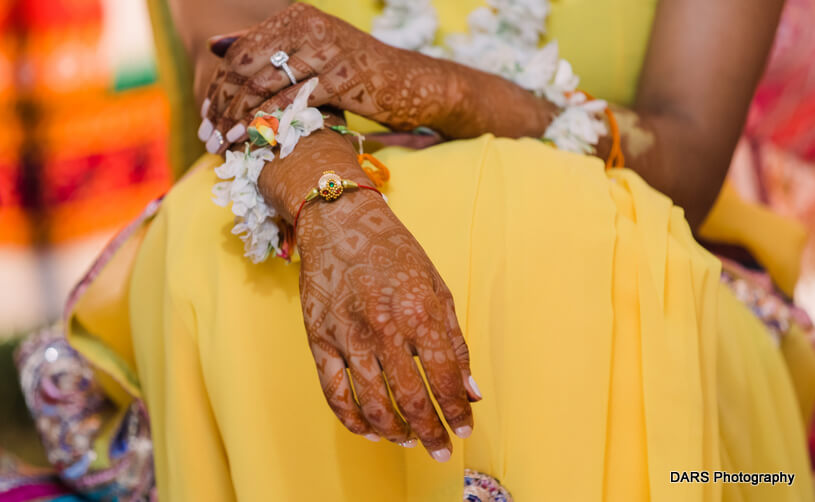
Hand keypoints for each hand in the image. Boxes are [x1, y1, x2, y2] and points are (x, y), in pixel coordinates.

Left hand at [199, 3, 464, 154]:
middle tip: (209, 135)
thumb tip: (215, 45)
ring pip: (266, 85)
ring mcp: (326, 51)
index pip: (242, 51)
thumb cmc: (356, 72)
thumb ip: (266, 46)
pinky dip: (270, 122)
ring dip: (241, 118)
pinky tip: (256, 141)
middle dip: (223, 103)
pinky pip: (294, 101)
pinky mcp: (342, 78)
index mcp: (296, 18)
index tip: (206, 115)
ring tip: (226, 143)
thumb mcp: (311, 53)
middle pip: (248, 66)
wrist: (409, 84)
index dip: (219, 84)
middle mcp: (309, 27)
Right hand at [258, 129, 481, 460]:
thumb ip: (454, 339)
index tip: (464, 428)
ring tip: (408, 441)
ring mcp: (348, 336)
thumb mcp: (436, 286)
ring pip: (373, 402)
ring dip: (395, 431)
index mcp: (419, 311)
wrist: (340, 223)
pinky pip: (334, 393)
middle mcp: (384, 327)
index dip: (457, 409)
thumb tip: (471, 389)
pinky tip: (370, 430)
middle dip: (431, 431)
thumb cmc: (394, 251)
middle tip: (441, 450)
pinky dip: (353, 420)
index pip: (445, 376)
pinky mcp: (319, 340)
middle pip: (411, 397)